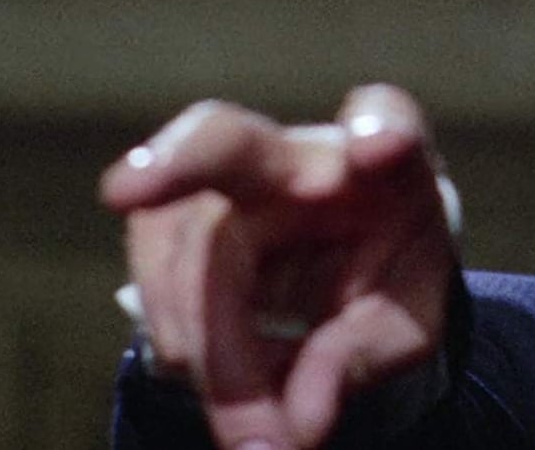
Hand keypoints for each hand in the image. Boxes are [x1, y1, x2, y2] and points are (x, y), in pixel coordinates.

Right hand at [99, 85, 457, 449]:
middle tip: (129, 189)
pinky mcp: (166, 218)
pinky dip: (188, 353)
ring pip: (183, 258)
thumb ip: (364, 357)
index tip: (383, 146)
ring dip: (211, 357)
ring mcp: (219, 185)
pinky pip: (153, 288)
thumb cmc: (388, 275)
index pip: (384, 117)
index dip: (381, 127)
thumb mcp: (406, 324)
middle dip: (180, 159)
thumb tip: (298, 422)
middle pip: (227, 142)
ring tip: (259, 436)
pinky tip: (228, 383)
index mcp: (384, 162)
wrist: (349, 265)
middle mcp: (297, 154)